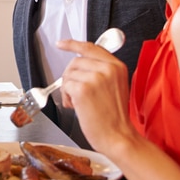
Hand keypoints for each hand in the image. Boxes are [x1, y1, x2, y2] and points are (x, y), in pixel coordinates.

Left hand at [55, 38, 135, 156]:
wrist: (118, 136)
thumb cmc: (114, 117)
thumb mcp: (115, 86)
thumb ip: (101, 71)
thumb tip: (79, 64)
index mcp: (117, 66)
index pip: (91, 48)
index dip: (73, 45)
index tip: (62, 44)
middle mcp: (108, 69)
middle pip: (75, 61)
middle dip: (71, 77)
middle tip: (76, 93)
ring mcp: (96, 78)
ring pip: (68, 74)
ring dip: (68, 89)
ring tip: (79, 102)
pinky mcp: (84, 89)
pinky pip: (65, 86)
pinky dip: (66, 97)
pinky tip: (76, 106)